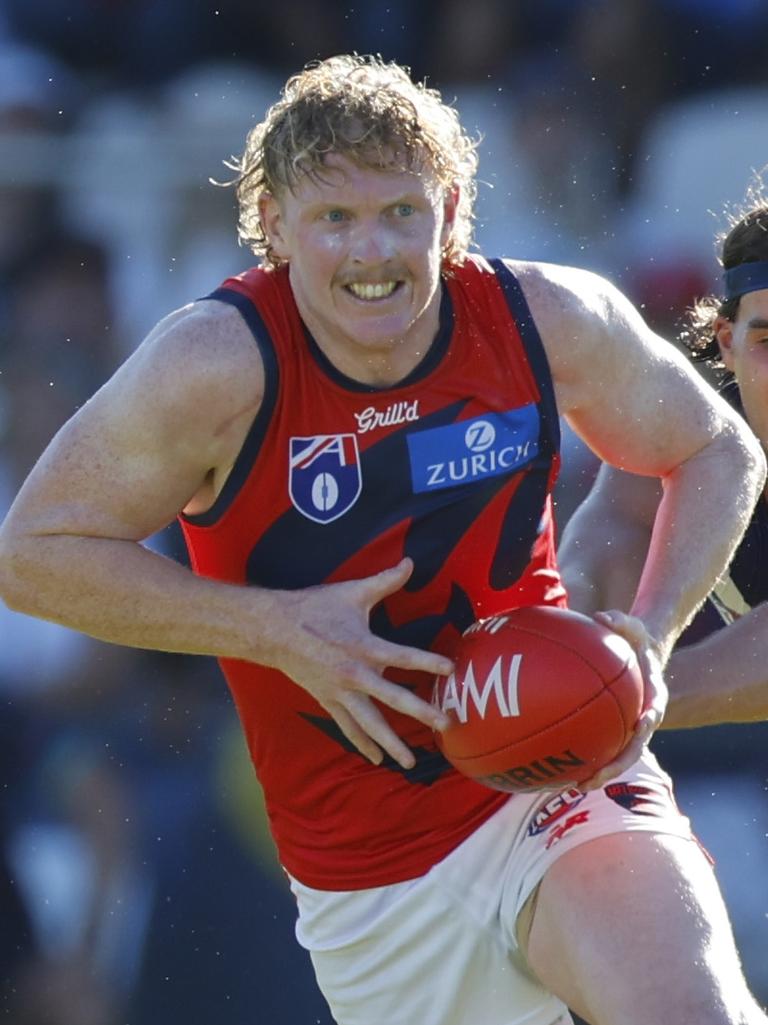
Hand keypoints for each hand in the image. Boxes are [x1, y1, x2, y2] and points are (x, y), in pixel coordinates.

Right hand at [261, 558, 452, 768]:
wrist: (274, 630)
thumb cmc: (315, 608)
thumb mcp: (352, 592)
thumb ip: (385, 580)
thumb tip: (410, 561)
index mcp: (363, 646)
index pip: (403, 656)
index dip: (428, 662)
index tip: (451, 670)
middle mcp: (354, 674)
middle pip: (393, 698)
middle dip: (421, 712)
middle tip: (445, 725)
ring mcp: (340, 692)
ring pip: (369, 723)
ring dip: (391, 742)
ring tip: (410, 762)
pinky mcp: (328, 701)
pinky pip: (348, 727)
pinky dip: (362, 743)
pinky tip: (377, 759)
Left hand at [576, 608, 667, 790]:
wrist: (637, 654)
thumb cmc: (633, 640)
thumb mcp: (632, 625)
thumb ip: (621, 620)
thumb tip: (602, 616)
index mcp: (652, 697)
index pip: (653, 712)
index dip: (646, 723)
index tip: (639, 728)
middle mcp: (641, 719)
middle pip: (632, 749)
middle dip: (615, 766)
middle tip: (594, 777)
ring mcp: (625, 729)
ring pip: (614, 757)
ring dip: (597, 774)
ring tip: (573, 786)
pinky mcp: (609, 730)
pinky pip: (596, 747)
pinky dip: (581, 760)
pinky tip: (556, 769)